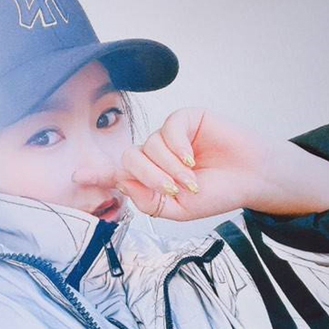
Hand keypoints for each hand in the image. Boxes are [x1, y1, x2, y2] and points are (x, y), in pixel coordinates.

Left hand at [110, 108, 328, 220]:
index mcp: (151, 177)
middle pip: (130, 159)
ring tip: (192, 180)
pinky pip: (167, 129)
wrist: (251, 178)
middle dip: (148, 177)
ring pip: (149, 147)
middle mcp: (156, 154)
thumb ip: (149, 201)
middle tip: (173, 190)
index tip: (77, 176)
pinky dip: (177, 148)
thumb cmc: (218, 193)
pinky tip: (192, 159)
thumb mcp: (178, 209)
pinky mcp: (186, 119)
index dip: (98, 174)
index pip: (119, 174)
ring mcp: (170, 136)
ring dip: (169, 168)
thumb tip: (124, 184)